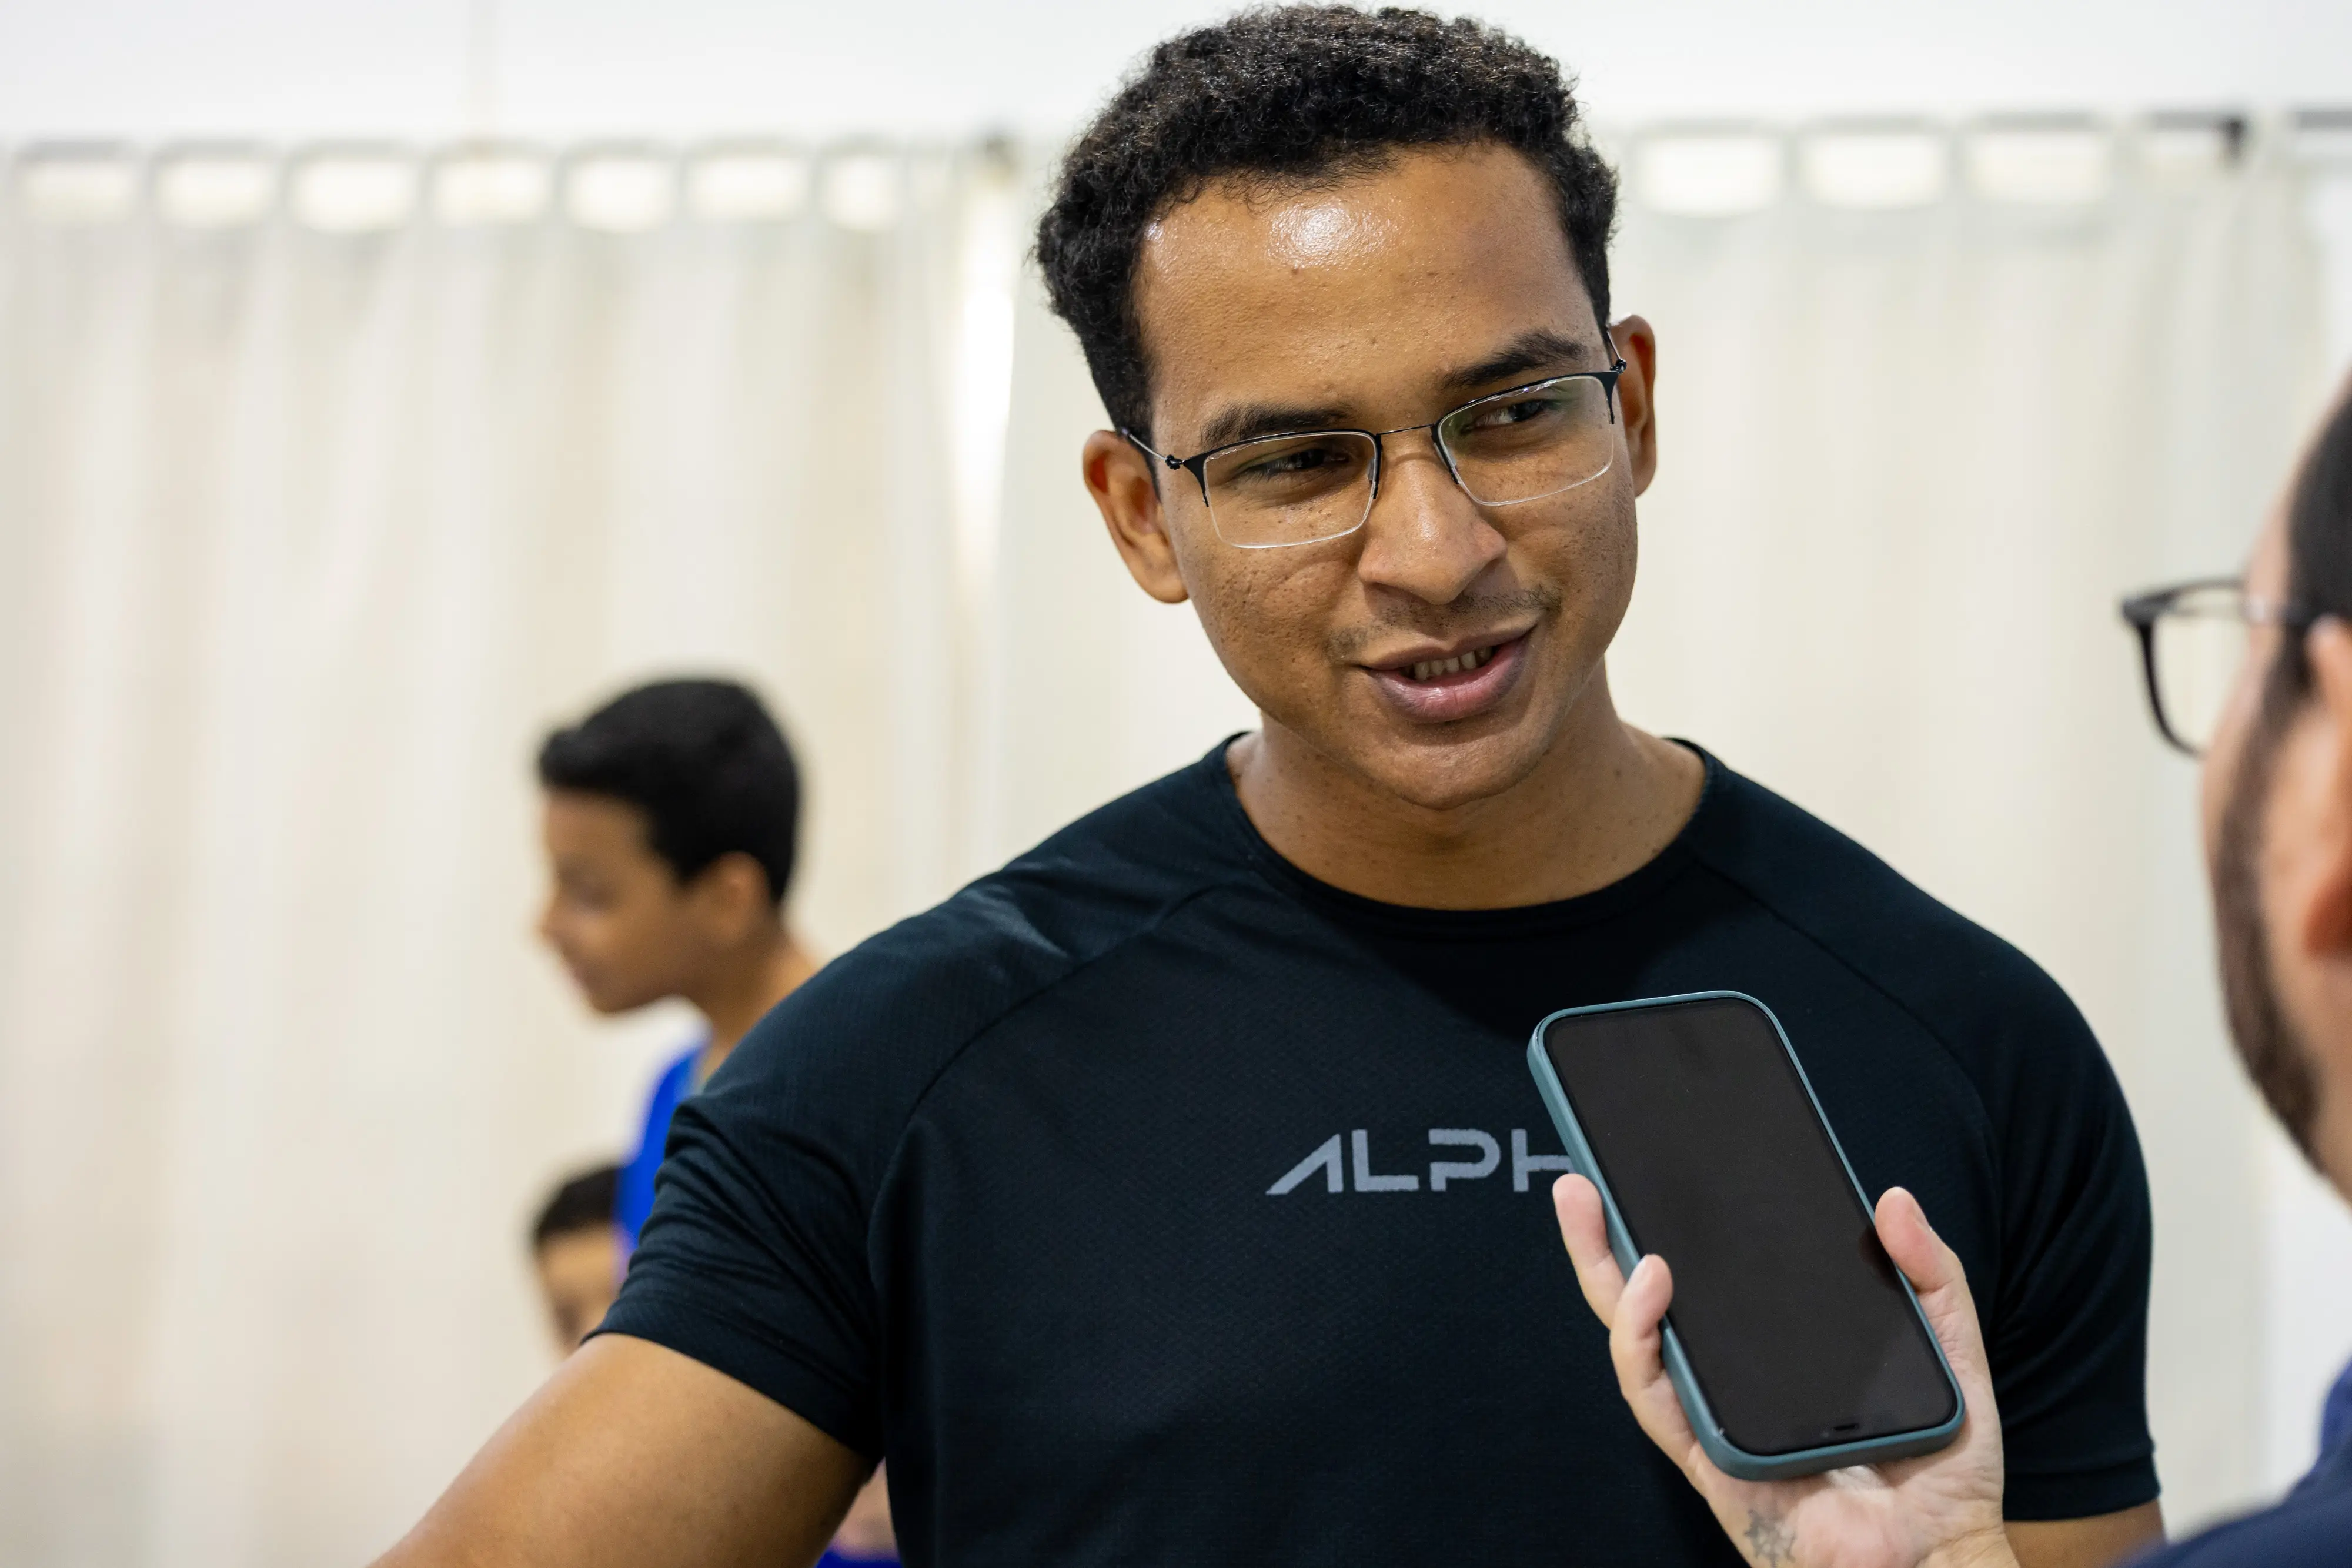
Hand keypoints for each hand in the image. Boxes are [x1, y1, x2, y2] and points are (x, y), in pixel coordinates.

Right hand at [1552, 1177, 2015, 1567]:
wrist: (1942, 1556)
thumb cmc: (1945, 1470)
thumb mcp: (1951, 1350)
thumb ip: (1930, 1274)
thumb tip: (1892, 1199)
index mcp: (1779, 1351)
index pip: (1712, 1282)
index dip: (1673, 1228)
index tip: (1653, 1166)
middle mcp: (1735, 1380)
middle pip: (1648, 1302)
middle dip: (1601, 1241)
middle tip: (1579, 1180)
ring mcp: (1714, 1418)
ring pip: (1633, 1342)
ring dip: (1605, 1274)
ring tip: (1600, 1215)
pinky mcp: (1707, 1457)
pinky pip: (1655, 1395)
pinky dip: (1641, 1337)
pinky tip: (1653, 1284)